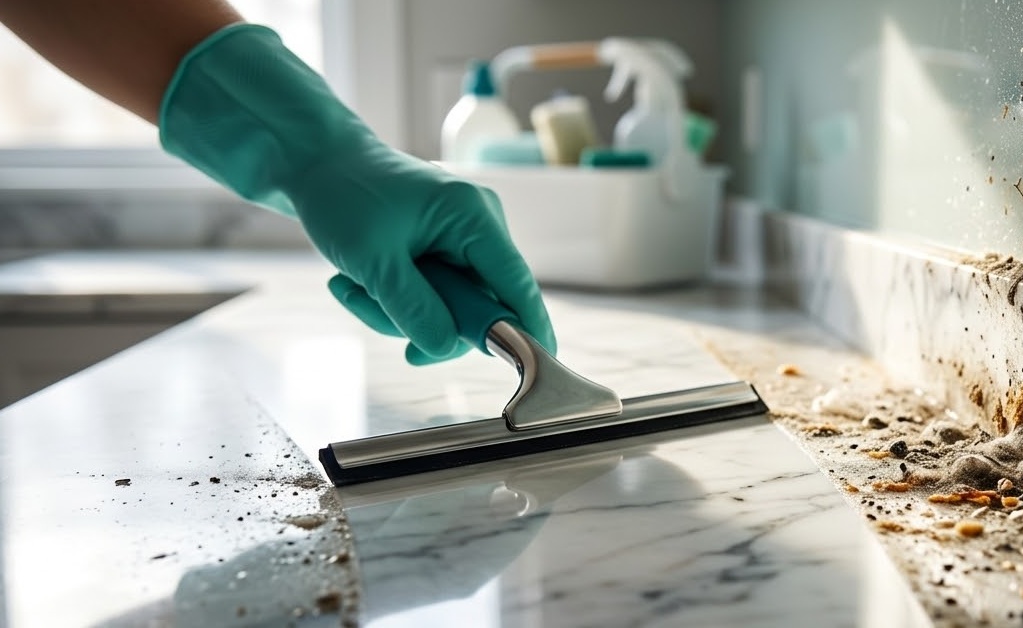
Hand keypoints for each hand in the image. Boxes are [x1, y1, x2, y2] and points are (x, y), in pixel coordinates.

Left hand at [297, 146, 554, 363]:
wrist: (320, 164)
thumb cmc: (345, 196)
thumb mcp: (373, 260)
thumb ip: (413, 308)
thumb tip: (446, 348)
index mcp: (474, 217)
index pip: (516, 284)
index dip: (528, 329)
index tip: (537, 370)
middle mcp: (479, 227)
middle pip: (477, 306)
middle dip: (423, 322)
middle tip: (374, 308)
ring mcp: (462, 239)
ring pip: (448, 308)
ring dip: (398, 313)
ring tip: (354, 286)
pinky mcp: (444, 250)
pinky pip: (432, 297)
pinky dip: (396, 301)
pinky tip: (359, 282)